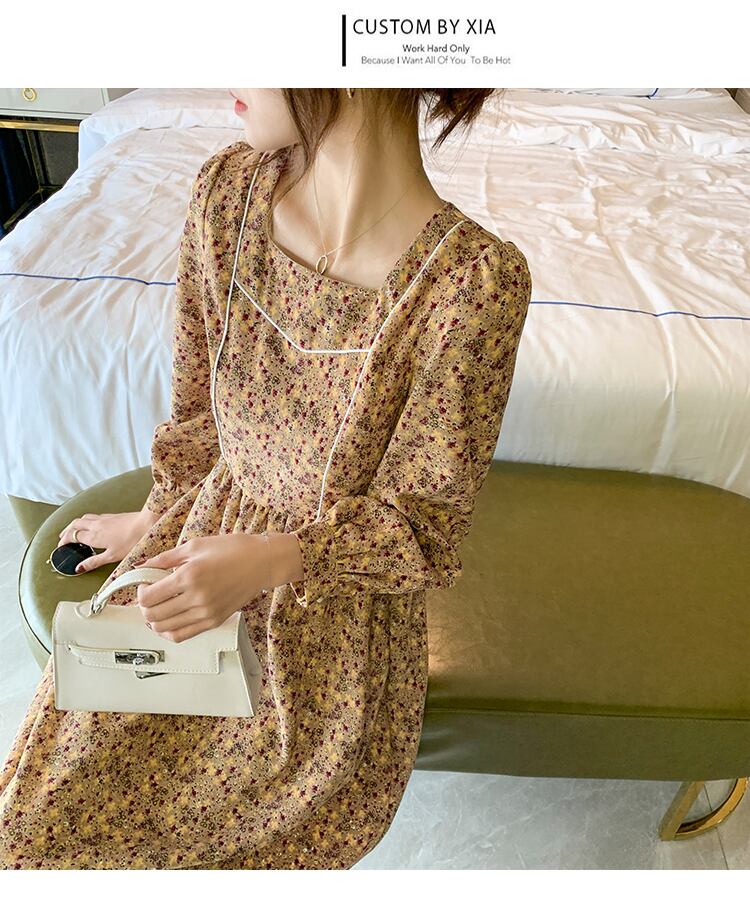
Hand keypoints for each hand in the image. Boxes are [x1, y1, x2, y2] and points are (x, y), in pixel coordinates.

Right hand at [57, 510, 160, 572]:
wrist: (147, 523)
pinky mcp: (112, 515)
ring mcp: (104, 518)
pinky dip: (87, 520)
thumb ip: (94, 562)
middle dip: (66, 531)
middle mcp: (96, 525)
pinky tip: (92, 524)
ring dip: (75, 524)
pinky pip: (94, 516)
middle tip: (62, 537)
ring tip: (73, 529)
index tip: (60, 547)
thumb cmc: (132, 541)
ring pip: (83, 518)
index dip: (64, 541)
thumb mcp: (112, 556)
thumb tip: (79, 568)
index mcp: (94, 536)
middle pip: (75, 525)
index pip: (73, 536)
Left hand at [133, 533, 266, 642]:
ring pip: (165, 629)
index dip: (139, 593)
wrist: (262, 562)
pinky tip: (170, 620)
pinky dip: (169, 631)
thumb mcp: (195, 545)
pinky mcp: (214, 621)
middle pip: (153, 615)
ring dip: (155, 620)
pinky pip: (183, 635)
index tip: (144, 585)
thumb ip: (165, 558)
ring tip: (160, 607)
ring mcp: (206, 612)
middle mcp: (196, 598)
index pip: (148, 597)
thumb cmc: (233, 549)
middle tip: (149, 596)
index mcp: (189, 576)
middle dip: (144, 607)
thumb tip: (141, 566)